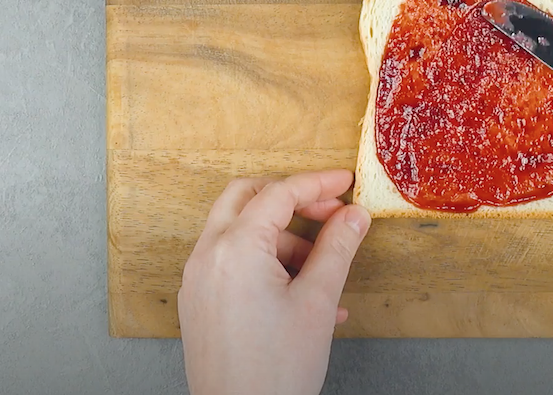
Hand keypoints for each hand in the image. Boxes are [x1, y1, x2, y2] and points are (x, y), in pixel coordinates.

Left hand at [178, 169, 370, 394]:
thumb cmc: (274, 370)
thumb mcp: (317, 301)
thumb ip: (337, 248)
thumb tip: (354, 216)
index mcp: (235, 248)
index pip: (279, 194)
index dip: (318, 184)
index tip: (346, 184)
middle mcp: (207, 256)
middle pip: (247, 197)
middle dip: (291, 199)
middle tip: (329, 212)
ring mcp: (198, 280)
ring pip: (240, 231)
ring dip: (283, 238)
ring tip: (323, 270)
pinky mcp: (200, 302)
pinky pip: (233, 263)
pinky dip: (266, 263)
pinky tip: (303, 294)